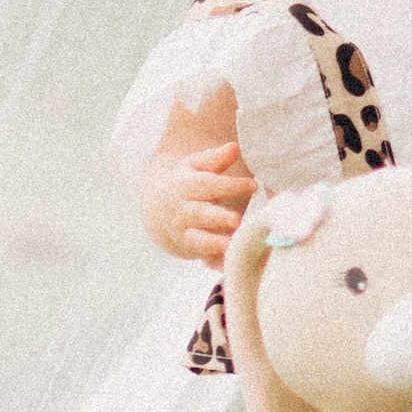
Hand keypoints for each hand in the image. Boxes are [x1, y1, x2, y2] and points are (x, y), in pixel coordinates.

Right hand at [141, 140, 252, 265]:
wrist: (159, 210)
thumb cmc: (188, 182)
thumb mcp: (196, 166)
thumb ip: (215, 159)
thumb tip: (233, 147)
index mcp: (185, 186)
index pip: (208, 185)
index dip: (230, 185)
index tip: (252, 184)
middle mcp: (182, 210)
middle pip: (200, 214)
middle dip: (217, 217)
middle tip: (236, 220)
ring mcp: (184, 231)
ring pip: (197, 239)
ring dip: (214, 243)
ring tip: (231, 245)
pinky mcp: (190, 249)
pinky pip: (202, 256)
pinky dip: (214, 261)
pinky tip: (229, 263)